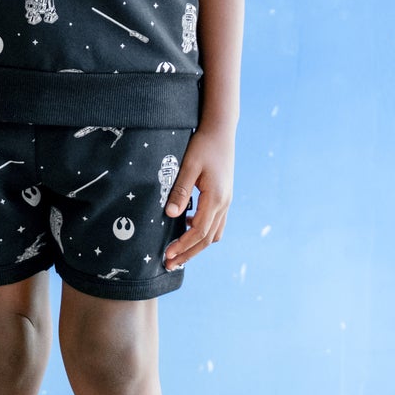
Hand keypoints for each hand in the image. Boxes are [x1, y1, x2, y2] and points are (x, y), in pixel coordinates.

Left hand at [161, 121, 235, 271]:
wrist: (221, 130)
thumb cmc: (203, 145)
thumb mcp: (189, 166)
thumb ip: (181, 191)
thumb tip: (171, 215)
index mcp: (216, 198)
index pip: (199, 231)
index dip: (183, 246)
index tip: (168, 256)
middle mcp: (224, 203)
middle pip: (207, 239)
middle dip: (189, 253)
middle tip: (170, 264)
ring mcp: (226, 201)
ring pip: (213, 233)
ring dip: (197, 245)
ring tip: (177, 251)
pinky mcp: (224, 197)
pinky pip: (216, 223)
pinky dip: (203, 231)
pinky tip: (187, 226)